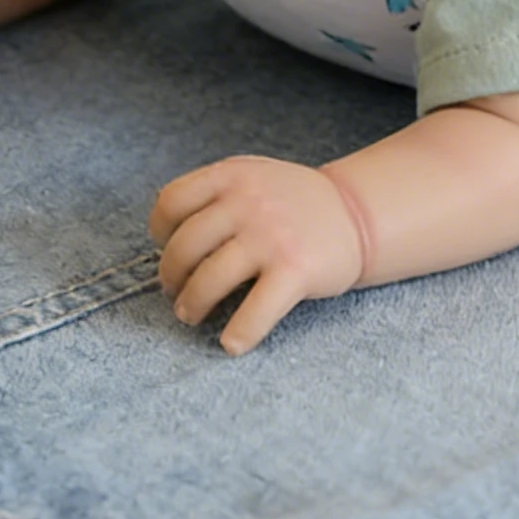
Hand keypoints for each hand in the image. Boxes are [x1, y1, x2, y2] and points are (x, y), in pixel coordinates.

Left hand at [150, 157, 368, 354]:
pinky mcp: (295, 270)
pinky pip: (253, 312)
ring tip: (192, 315)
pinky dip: (238, 334)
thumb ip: (214, 192)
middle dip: (171, 277)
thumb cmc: (296, 202)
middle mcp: (249, 201)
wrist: (358, 213)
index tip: (166, 247)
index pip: (171, 202)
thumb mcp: (254, 176)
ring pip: (209, 281)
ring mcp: (272, 236)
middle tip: (176, 292)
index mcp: (234, 175)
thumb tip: (166, 236)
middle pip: (184, 247)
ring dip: (192, 305)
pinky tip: (232, 343)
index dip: (160, 230)